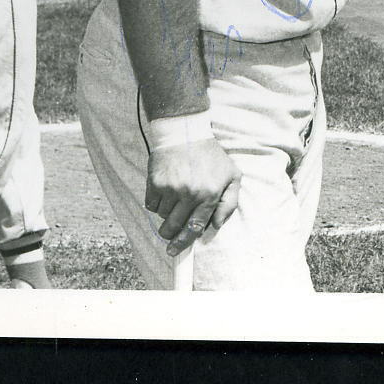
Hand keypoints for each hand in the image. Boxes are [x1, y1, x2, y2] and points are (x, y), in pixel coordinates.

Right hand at [145, 138, 241, 256]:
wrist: (185, 131)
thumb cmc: (211, 156)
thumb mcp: (232, 175)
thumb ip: (230, 203)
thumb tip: (216, 226)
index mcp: (210, 194)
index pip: (196, 228)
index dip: (184, 244)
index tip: (176, 252)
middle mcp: (190, 193)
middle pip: (175, 227)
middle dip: (171, 235)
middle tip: (169, 235)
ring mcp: (172, 188)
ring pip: (163, 217)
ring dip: (166, 215)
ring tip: (173, 200)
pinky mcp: (156, 181)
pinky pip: (151, 205)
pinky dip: (155, 204)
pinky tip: (163, 191)